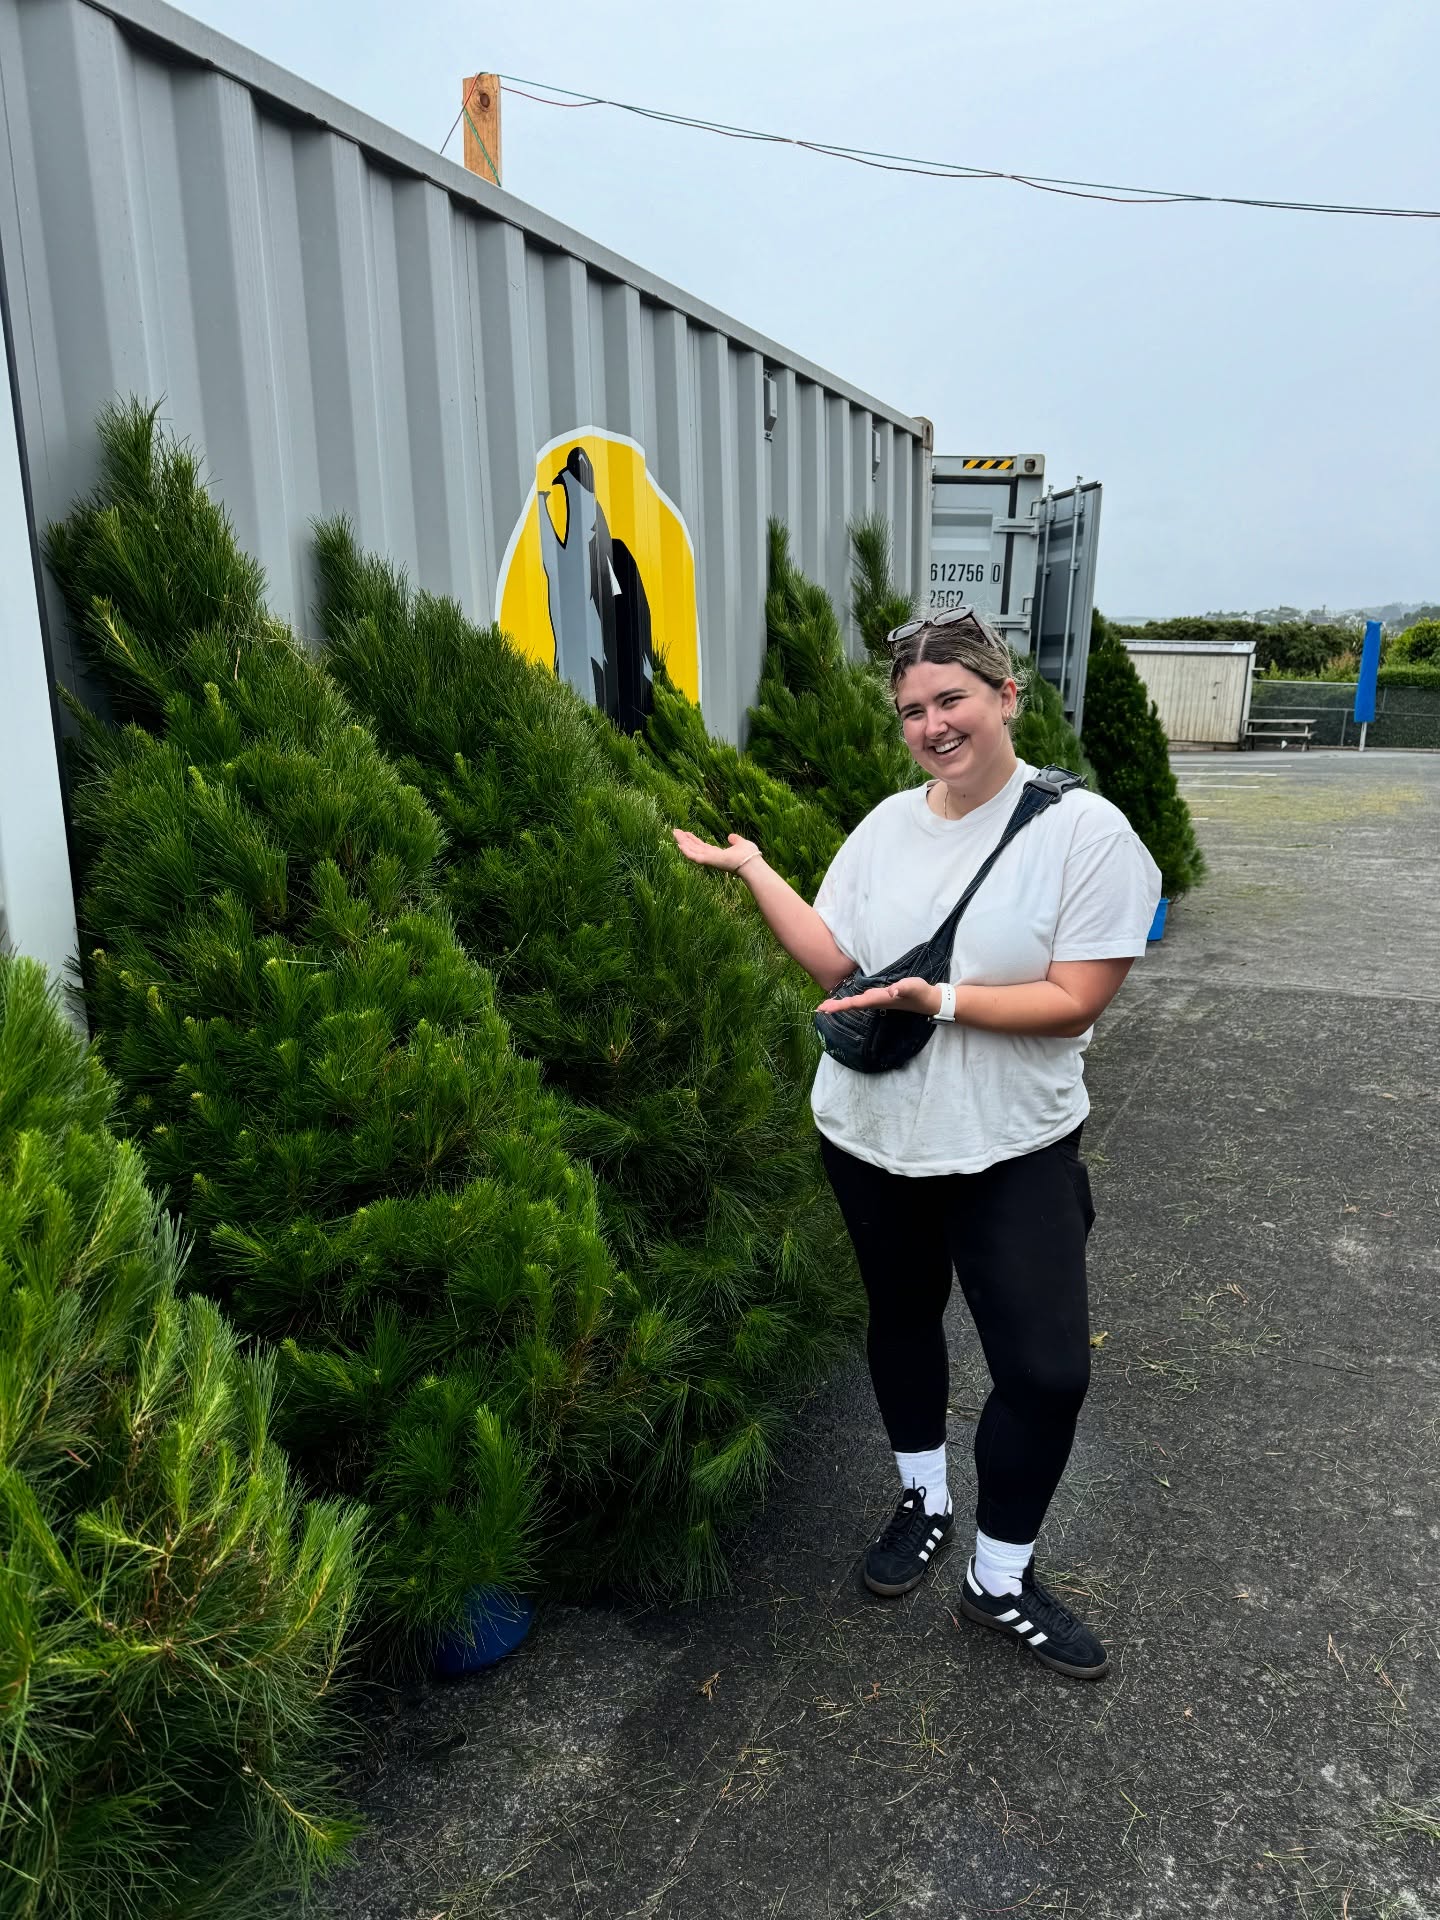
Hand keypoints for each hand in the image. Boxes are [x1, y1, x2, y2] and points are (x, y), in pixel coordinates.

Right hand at [672, 828, 760, 873]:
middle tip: (675, 831)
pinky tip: (679, 843)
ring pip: (691, 850)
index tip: (687, 833)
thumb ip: (735, 840)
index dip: (694, 840)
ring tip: (674, 832)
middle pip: (695, 847)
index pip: (703, 847)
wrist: (750, 863)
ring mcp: (708, 860)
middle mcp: (711, 858)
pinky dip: (685, 850)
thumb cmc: (749, 855)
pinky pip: (693, 855)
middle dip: (685, 839)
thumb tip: (730, 836)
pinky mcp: (707, 861)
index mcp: (718, 854)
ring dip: (682, 841)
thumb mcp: (741, 843)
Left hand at [815, 976, 941, 1016]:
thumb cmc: (919, 992)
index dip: (840, 1005)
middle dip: (835, 1007)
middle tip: (818, 1009)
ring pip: (854, 1004)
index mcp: (879, 999)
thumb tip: (891, 991)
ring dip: (840, 1005)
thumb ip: (903, 988)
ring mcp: (877, 1001)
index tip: (826, 1008)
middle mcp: (875, 1002)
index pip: (856, 1002)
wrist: (927, 1001)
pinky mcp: (880, 998)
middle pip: (851, 1005)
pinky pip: (860, 1002)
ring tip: (826, 1007)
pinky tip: (844, 1002)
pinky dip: (849, 1002)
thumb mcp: (912, 987)